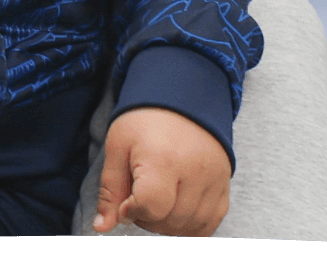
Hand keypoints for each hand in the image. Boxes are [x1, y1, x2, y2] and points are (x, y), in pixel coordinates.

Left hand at [92, 107, 231, 236]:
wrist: (182, 100)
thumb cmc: (144, 122)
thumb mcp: (117, 148)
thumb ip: (110, 190)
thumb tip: (102, 227)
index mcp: (163, 159)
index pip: (151, 206)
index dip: (132, 210)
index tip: (126, 199)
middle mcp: (195, 171)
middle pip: (170, 221)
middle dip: (146, 218)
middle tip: (137, 198)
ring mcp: (215, 180)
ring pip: (190, 227)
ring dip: (167, 225)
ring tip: (156, 202)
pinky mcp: (225, 185)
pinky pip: (210, 223)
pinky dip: (190, 226)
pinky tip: (175, 210)